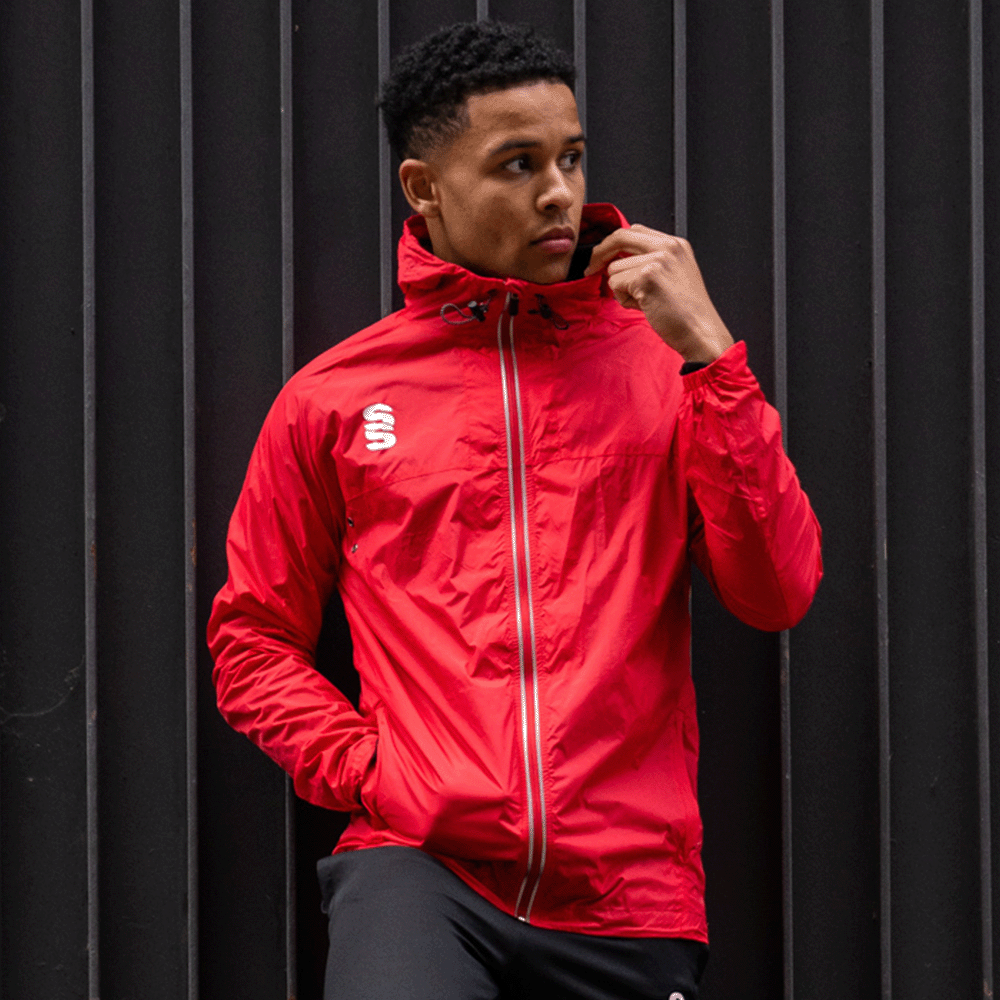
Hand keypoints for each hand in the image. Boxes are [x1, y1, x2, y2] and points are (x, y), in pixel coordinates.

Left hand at [584, 224, 733, 363]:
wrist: (700, 331)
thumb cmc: (686, 312)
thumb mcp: (674, 275)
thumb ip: (651, 262)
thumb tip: (618, 260)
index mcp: (676, 244)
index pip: (635, 230)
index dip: (614, 243)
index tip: (603, 257)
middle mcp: (668, 246)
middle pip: (620, 237)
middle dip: (600, 253)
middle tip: (590, 269)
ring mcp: (657, 259)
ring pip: (614, 268)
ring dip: (621, 289)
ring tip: (643, 302)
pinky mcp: (646, 276)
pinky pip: (615, 284)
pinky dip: (623, 300)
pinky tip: (643, 307)